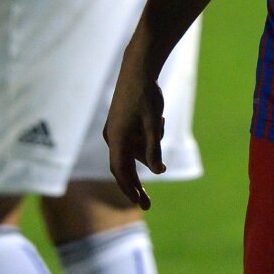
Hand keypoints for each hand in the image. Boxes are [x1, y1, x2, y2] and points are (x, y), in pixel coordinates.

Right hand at [103, 49, 165, 211]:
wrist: (138, 68)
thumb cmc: (146, 95)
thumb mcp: (154, 123)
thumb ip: (154, 149)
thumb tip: (156, 171)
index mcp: (117, 138)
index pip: (121, 171)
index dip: (130, 189)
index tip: (140, 204)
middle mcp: (112, 136)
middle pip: (123, 167)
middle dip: (135, 185)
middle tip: (147, 205)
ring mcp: (115, 129)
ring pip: (133, 151)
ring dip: (148, 149)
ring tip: (161, 125)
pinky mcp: (121, 123)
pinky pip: (134, 140)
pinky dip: (147, 138)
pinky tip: (158, 121)